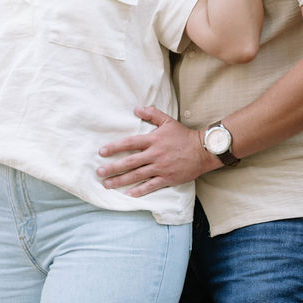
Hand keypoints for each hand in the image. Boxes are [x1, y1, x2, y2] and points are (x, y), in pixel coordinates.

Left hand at [96, 106, 218, 196]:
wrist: (203, 150)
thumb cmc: (184, 135)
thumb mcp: (168, 121)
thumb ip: (152, 114)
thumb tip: (136, 108)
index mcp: (153, 140)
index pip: (129, 143)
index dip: (114, 147)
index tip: (101, 152)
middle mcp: (155, 154)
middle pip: (130, 162)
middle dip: (113, 168)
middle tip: (99, 172)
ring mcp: (161, 167)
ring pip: (137, 175)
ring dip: (121, 181)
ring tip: (108, 184)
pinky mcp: (168, 178)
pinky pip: (151, 186)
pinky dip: (139, 191)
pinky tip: (128, 194)